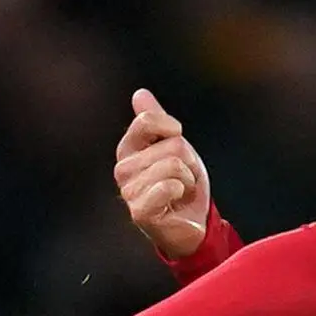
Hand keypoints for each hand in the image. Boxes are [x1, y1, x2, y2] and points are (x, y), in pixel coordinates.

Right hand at [114, 87, 209, 263]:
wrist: (192, 222)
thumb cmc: (182, 183)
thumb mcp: (173, 145)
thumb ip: (156, 121)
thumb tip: (139, 93)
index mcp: (128, 149)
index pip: (147, 121)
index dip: (172, 128)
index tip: (178, 141)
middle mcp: (123, 169)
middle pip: (171, 145)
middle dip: (187, 161)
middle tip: (183, 177)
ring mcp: (129, 192)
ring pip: (173, 165)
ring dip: (187, 178)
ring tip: (180, 191)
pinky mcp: (139, 212)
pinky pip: (167, 186)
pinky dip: (180, 192)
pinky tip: (175, 202)